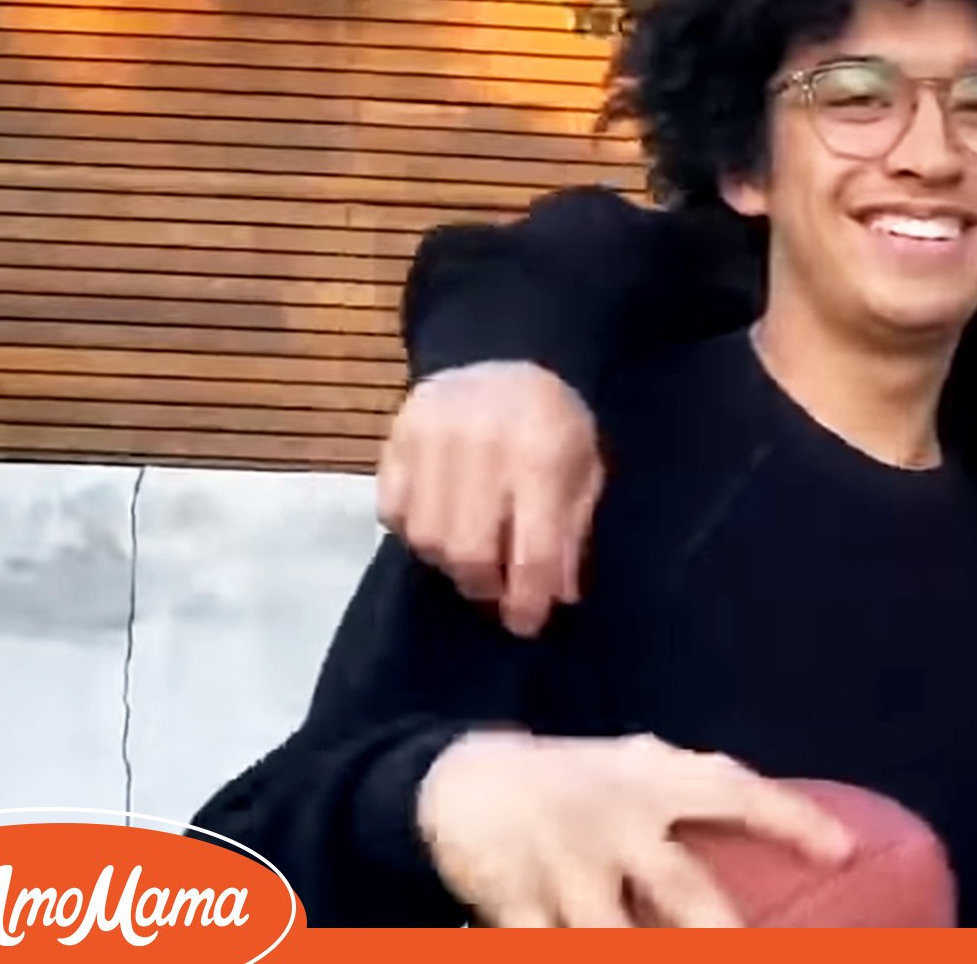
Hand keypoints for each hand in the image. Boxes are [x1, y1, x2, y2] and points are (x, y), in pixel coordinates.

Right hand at [377, 361, 600, 636]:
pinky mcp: (394, 437)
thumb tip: (558, 596)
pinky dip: (413, 532)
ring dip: (448, 563)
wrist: (501, 351)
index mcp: (541, 454)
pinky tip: (440, 525)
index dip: (528, 599)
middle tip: (497, 592)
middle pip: (468, 550)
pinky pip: (391, 510)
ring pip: (424, 537)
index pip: (531, 549)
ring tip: (472, 558)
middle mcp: (481, 446)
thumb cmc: (553, 422)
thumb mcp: (584, 470)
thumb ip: (572, 531)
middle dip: (484, 586)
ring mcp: (430, 438)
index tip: (526, 624)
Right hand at [416, 731, 856, 927]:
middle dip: (719, 934)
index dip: (792, 818)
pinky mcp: (517, 899)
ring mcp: (566, 864)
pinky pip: (546, 947)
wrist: (463, 775)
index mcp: (655, 781)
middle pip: (683, 889)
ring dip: (635, 949)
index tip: (842, 849)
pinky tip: (574, 952)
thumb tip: (787, 823)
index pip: (735, 792)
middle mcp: (617, 820)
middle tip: (753, 951)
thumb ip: (695, 792)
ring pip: (612, 935)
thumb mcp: (637, 768)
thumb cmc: (575, 780)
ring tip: (672, 958)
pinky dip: (562, 951)